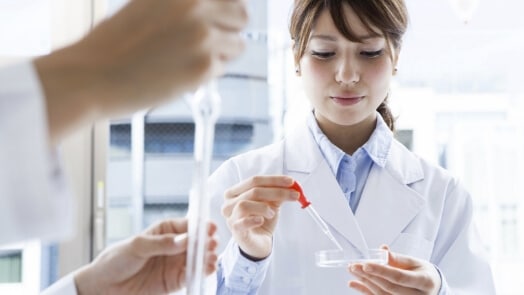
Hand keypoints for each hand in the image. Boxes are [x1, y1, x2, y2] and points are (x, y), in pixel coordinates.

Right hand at [36, 0, 247, 142]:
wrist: (92, 76)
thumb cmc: (113, 44)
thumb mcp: (147, 5)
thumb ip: (181, 5)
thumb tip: (214, 8)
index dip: (228, 7)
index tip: (224, 17)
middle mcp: (196, 5)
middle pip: (242, 16)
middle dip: (230, 30)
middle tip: (209, 42)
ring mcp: (203, 36)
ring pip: (237, 46)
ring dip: (220, 54)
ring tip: (188, 59)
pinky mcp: (204, 66)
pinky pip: (223, 68)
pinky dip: (207, 74)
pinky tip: (180, 73)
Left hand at [74, 218, 217, 294]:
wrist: (103, 287)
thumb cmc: (115, 260)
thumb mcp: (137, 246)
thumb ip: (161, 243)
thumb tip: (185, 239)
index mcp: (165, 231)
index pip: (187, 225)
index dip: (200, 226)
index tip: (209, 228)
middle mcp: (174, 246)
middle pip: (197, 241)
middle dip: (207, 241)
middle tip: (211, 244)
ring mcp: (175, 263)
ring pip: (198, 258)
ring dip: (208, 256)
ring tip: (211, 257)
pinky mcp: (175, 281)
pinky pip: (193, 275)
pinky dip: (202, 272)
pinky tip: (208, 268)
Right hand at [221, 175, 299, 258]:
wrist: (258, 244)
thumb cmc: (261, 221)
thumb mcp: (270, 204)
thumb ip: (277, 194)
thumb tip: (291, 185)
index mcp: (235, 192)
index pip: (254, 180)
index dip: (274, 180)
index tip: (291, 182)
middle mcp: (229, 203)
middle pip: (253, 191)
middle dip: (276, 192)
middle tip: (294, 195)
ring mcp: (230, 217)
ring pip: (244, 204)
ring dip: (263, 207)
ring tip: (272, 214)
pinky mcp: (235, 230)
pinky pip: (242, 222)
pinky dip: (253, 220)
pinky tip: (261, 220)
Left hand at [348, 245, 440, 294]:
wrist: (433, 288)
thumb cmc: (423, 273)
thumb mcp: (415, 262)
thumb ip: (398, 258)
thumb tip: (382, 250)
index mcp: (424, 281)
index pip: (399, 277)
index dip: (381, 271)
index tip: (365, 265)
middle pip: (389, 287)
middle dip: (369, 276)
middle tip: (354, 266)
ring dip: (365, 283)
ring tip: (353, 272)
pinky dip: (365, 291)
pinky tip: (354, 283)